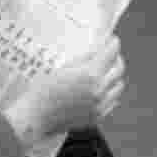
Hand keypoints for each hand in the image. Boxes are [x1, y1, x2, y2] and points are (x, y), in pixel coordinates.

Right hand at [5, 36, 124, 146]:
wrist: (37, 117)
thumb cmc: (46, 89)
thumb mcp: (64, 67)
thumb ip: (85, 57)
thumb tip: (99, 48)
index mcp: (90, 74)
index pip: (110, 53)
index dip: (112, 44)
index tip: (112, 39)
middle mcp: (99, 90)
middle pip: (119, 68)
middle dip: (116, 57)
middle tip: (110, 53)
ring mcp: (100, 105)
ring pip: (119, 85)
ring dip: (115, 75)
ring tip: (106, 71)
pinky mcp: (98, 116)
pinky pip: (113, 100)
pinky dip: (111, 91)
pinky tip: (102, 87)